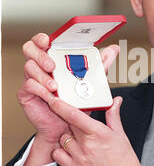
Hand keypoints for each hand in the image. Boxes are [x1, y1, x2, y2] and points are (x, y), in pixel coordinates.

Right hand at [18, 33, 119, 165]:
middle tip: (52, 66)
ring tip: (56, 87)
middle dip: (41, 55)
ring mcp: (32, 78)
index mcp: (53, 58)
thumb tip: (114, 49)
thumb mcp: (91, 81)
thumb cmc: (76, 102)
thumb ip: (101, 64)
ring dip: (42, 75)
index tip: (48, 40)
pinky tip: (50, 95)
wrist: (68, 127)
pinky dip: (40, 89)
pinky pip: (29, 85)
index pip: (42, 40)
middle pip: (30, 49)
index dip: (42, 38)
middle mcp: (40, 66)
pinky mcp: (27, 93)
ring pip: (29, 67)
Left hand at [49, 96, 144, 165]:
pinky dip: (61, 152)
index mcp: (99, 133)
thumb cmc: (125, 163)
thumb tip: (115, 102)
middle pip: (68, 125)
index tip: (55, 100)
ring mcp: (79, 158)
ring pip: (63, 140)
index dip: (61, 106)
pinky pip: (58, 156)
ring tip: (78, 141)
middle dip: (69, 122)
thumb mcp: (121, 136)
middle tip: (76, 123)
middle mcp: (87, 145)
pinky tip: (71, 153)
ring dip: (67, 138)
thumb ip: (114, 116)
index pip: (74, 115)